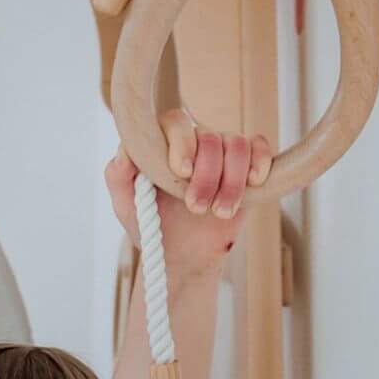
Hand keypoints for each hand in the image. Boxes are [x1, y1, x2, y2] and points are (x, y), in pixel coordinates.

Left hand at [104, 109, 272, 280]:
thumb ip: (118, 177)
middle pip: (210, 137)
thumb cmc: (152, 226)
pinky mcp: (247, 166)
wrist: (182, 256)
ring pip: (237, 145)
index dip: (181, 144)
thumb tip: (125, 152)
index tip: (181, 173)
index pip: (176, 122)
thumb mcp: (127, 207)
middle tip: (196, 208)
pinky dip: (260, 162)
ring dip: (231, 181)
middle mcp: (196, 141)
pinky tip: (253, 183)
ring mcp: (223, 152)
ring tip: (219, 212)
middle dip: (206, 175)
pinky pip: (260, 147)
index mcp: (165, 142)